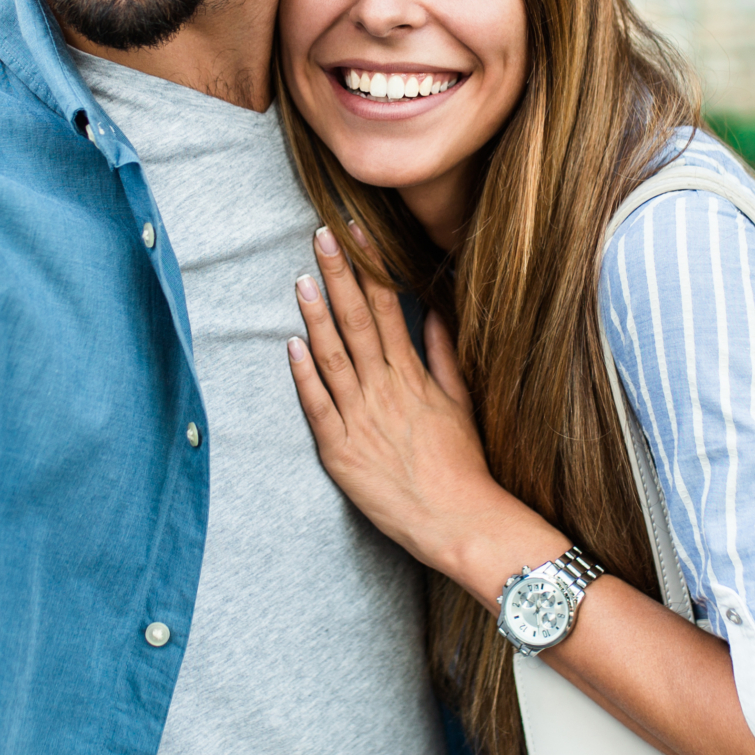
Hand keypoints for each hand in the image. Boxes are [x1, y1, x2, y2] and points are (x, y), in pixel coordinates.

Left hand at [285, 227, 541, 582]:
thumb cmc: (462, 465)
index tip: (356, 234)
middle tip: (321, 235)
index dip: (370, 268)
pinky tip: (291, 345)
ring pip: (333, 357)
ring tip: (301, 279)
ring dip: (316, 316)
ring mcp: (360, 419)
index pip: (388, 307)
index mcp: (412, 375)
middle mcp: (385, 390)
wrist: (458, 520)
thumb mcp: (461, 402)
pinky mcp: (340, 452)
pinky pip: (318, 406)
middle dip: (339, 275)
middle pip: (358, 321)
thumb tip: (436, 314)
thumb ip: (444, 355)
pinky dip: (304, 375)